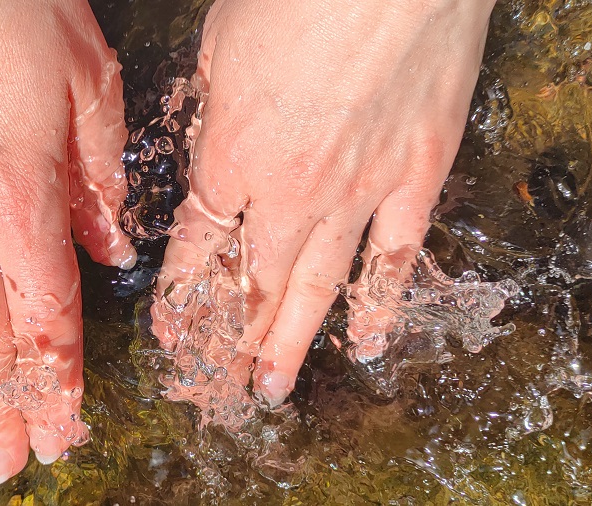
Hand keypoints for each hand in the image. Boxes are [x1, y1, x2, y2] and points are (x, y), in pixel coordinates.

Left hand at [152, 0, 494, 412]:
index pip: (199, 244)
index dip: (183, 293)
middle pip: (254, 281)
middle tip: (219, 382)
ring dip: (291, 344)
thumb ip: (216, 101)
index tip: (173, 328)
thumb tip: (214, 130)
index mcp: (231, 152)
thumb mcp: (224, 41)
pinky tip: (369, 343)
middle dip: (231, 338)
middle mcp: (289, 190)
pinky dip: (381, 306)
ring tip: (271, 388)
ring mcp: (359, 191)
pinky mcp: (418, 177)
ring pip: (319, 288)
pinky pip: (395, 259)